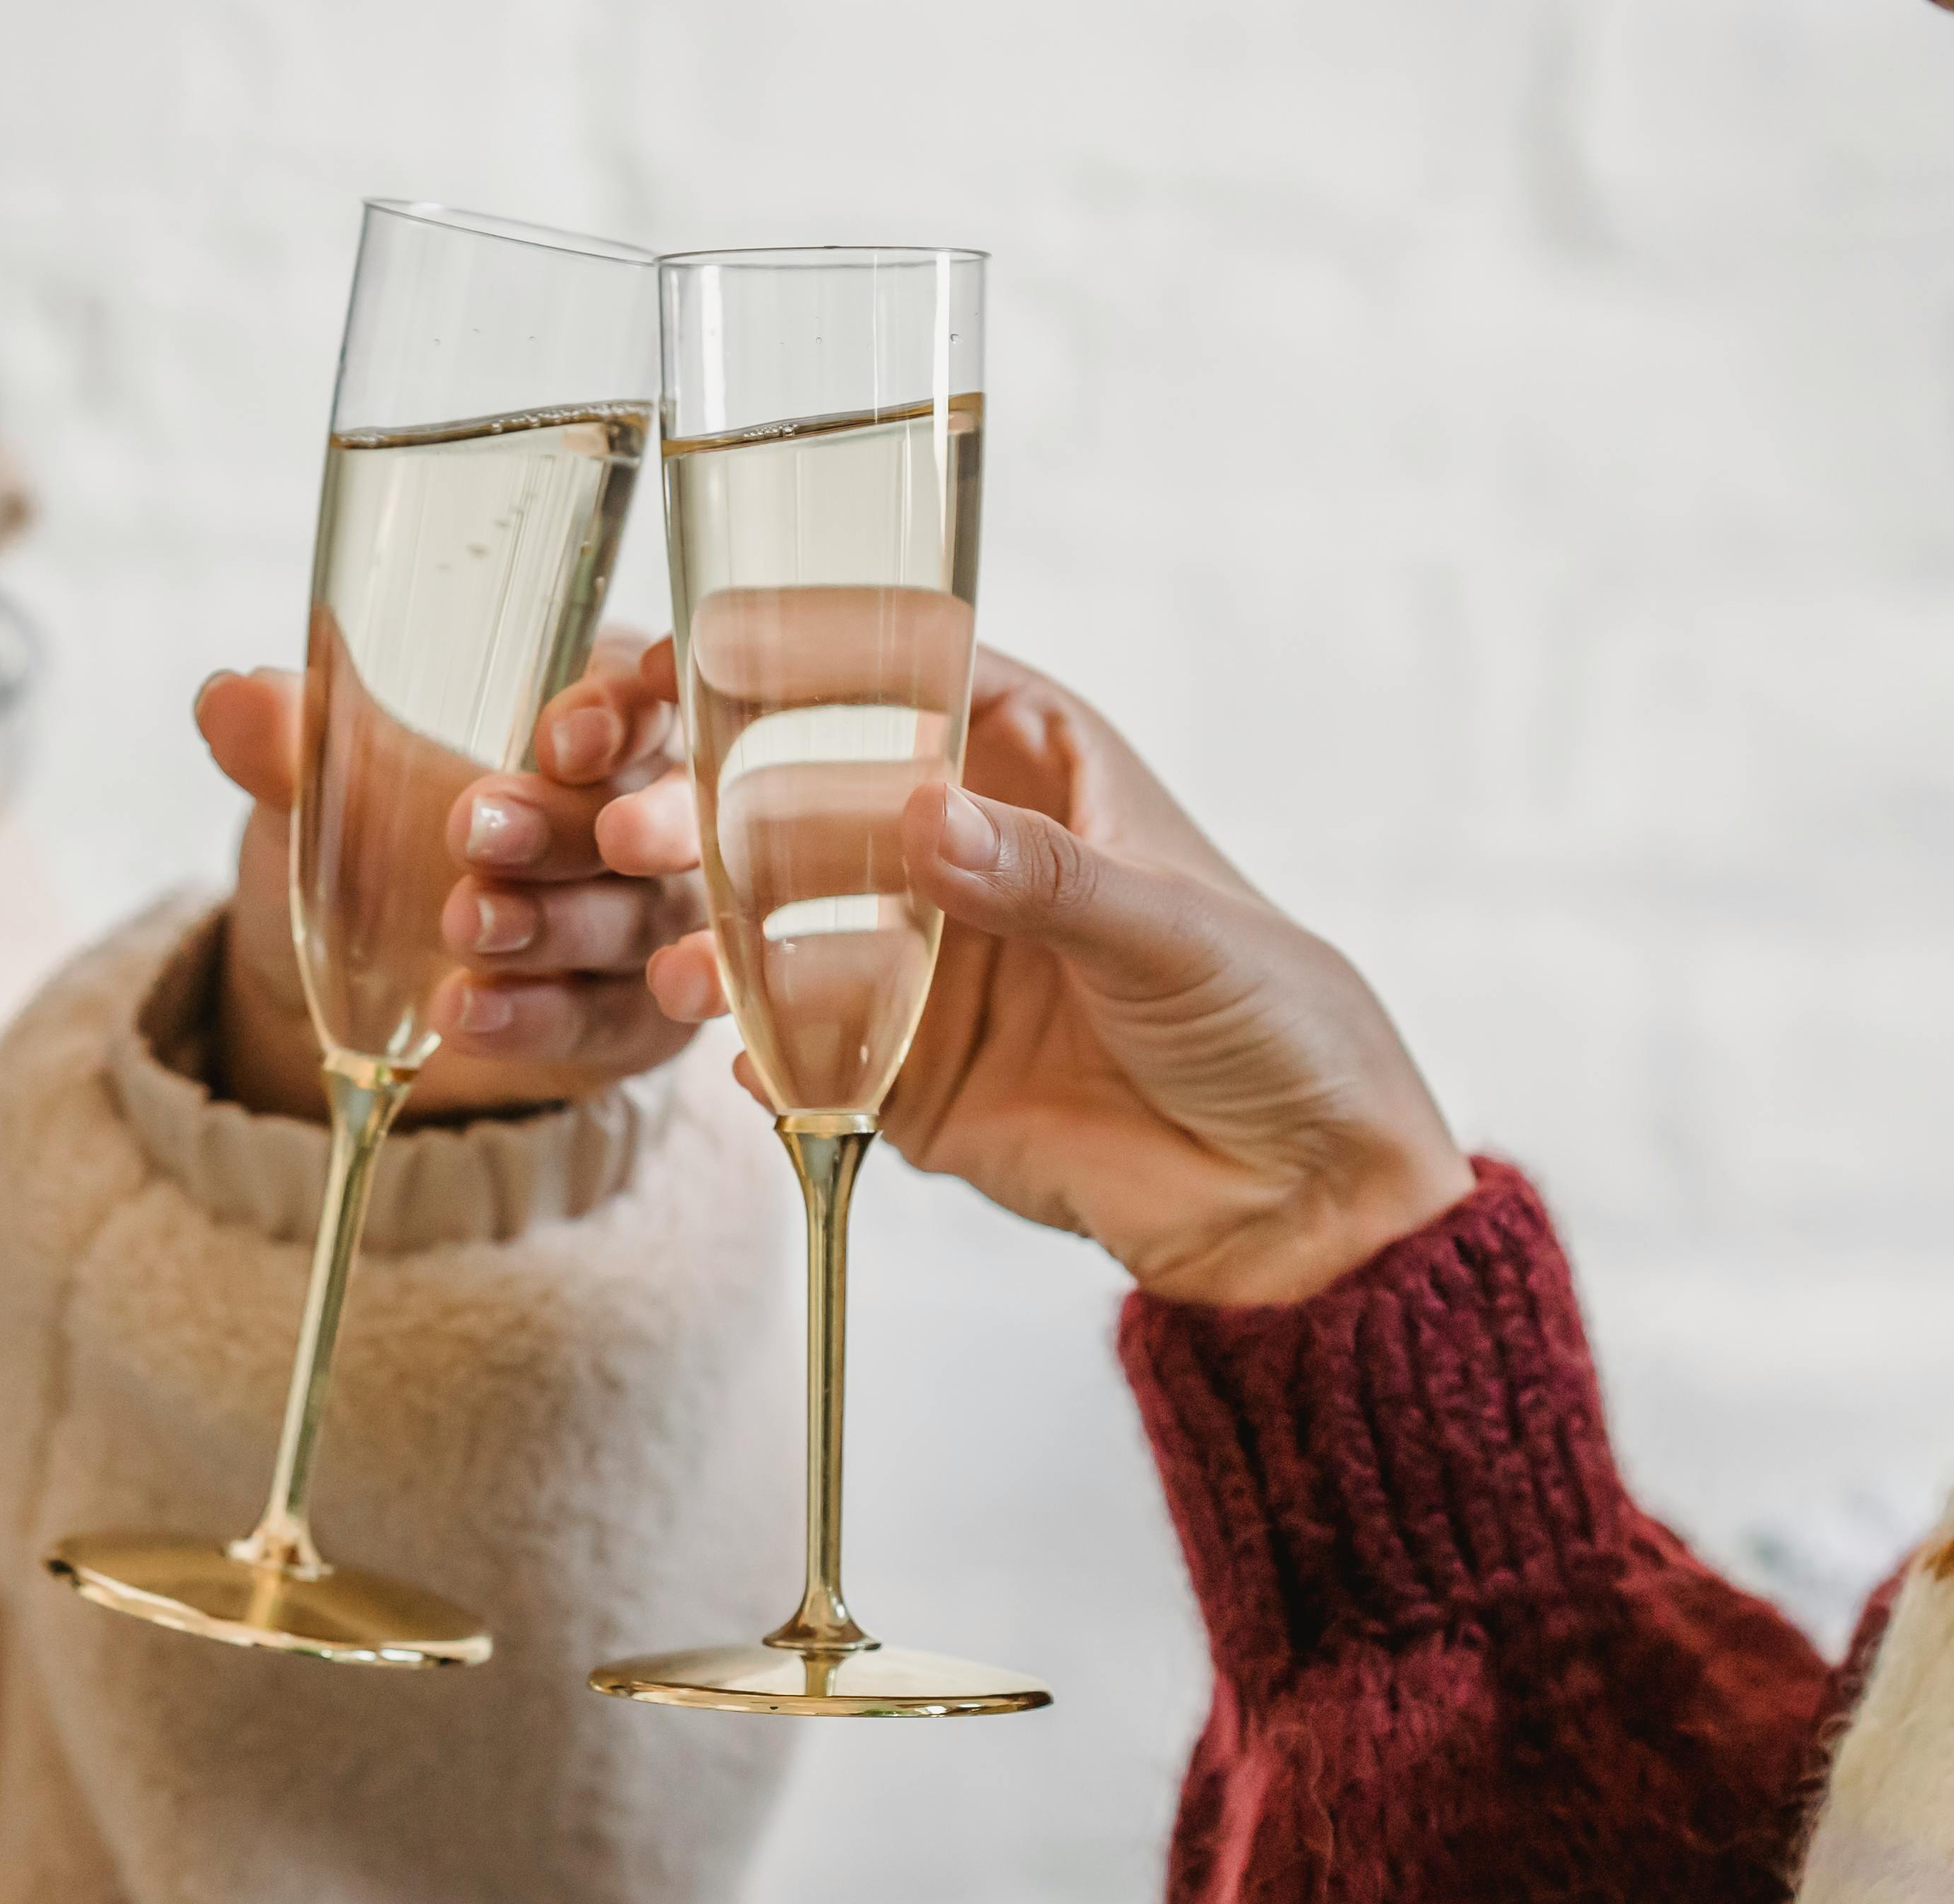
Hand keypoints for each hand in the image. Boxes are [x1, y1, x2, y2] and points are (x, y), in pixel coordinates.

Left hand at [201, 633, 706, 1122]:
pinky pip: (607, 1020)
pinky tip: (466, 1012)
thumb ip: (292, 741)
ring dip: (550, 924)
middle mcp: (644, 816)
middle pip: (648, 811)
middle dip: (566, 823)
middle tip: (475, 832)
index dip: (616, 713)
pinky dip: (539, 1017)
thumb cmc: (367, 845)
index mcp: (592, 722)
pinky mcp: (637, 1021)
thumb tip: (225, 701)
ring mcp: (651, 923)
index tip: (556, 738)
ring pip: (632, 920)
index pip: (642, 697)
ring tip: (461, 926)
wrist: (348, 991)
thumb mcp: (324, 788)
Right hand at [603, 639, 1476, 1305]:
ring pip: (793, 928)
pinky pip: (814, 1055)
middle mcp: (969, 856)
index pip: (909, 681)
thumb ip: (1041, 876)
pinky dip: (772, 1054)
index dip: (811, 660)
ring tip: (687, 969)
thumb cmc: (1274, 1019)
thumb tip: (921, 813)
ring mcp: (931, 967)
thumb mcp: (1168, 929)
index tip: (709, 656)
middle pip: (818, 803)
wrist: (1301, 1197)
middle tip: (652, 831)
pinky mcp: (911, 1079)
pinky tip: (745, 1056)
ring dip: (724, 941)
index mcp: (1039, 772)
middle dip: (726, 813)